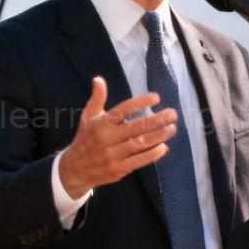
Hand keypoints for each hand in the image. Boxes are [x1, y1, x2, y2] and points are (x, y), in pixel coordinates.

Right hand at [58, 77, 177, 198]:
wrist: (76, 169)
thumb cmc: (85, 139)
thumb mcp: (88, 117)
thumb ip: (97, 98)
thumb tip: (98, 79)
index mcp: (101, 123)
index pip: (123, 110)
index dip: (140, 103)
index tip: (156, 98)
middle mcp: (108, 138)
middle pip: (135, 127)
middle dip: (156, 120)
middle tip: (172, 114)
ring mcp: (114, 154)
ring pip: (140, 144)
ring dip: (158, 136)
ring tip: (172, 128)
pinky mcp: (120, 168)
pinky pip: (140, 160)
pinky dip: (153, 154)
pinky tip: (164, 147)